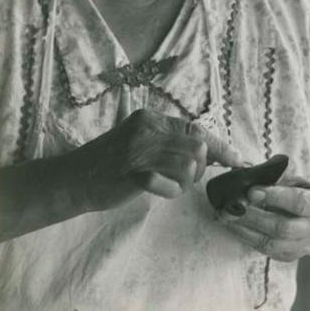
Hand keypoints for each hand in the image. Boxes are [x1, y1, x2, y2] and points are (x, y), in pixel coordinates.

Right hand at [76, 108, 241, 211]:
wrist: (73, 178)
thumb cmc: (110, 163)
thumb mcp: (140, 142)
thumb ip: (169, 143)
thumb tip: (209, 153)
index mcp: (151, 119)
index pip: (196, 129)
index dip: (220, 147)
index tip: (236, 160)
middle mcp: (148, 129)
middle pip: (197, 146)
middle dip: (200, 168)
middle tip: (186, 180)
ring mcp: (139, 150)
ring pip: (188, 164)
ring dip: (186, 182)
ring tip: (170, 186)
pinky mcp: (132, 172)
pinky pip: (168, 182)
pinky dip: (170, 191)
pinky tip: (159, 191)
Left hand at [218, 183, 309, 261]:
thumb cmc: (302, 195)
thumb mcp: (297, 181)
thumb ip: (277, 178)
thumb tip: (247, 171)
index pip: (299, 203)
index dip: (276, 197)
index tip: (252, 191)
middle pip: (283, 228)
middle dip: (254, 217)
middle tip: (232, 206)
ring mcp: (301, 246)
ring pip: (271, 243)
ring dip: (245, 229)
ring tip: (226, 216)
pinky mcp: (288, 256)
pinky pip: (265, 250)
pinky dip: (246, 238)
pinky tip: (233, 226)